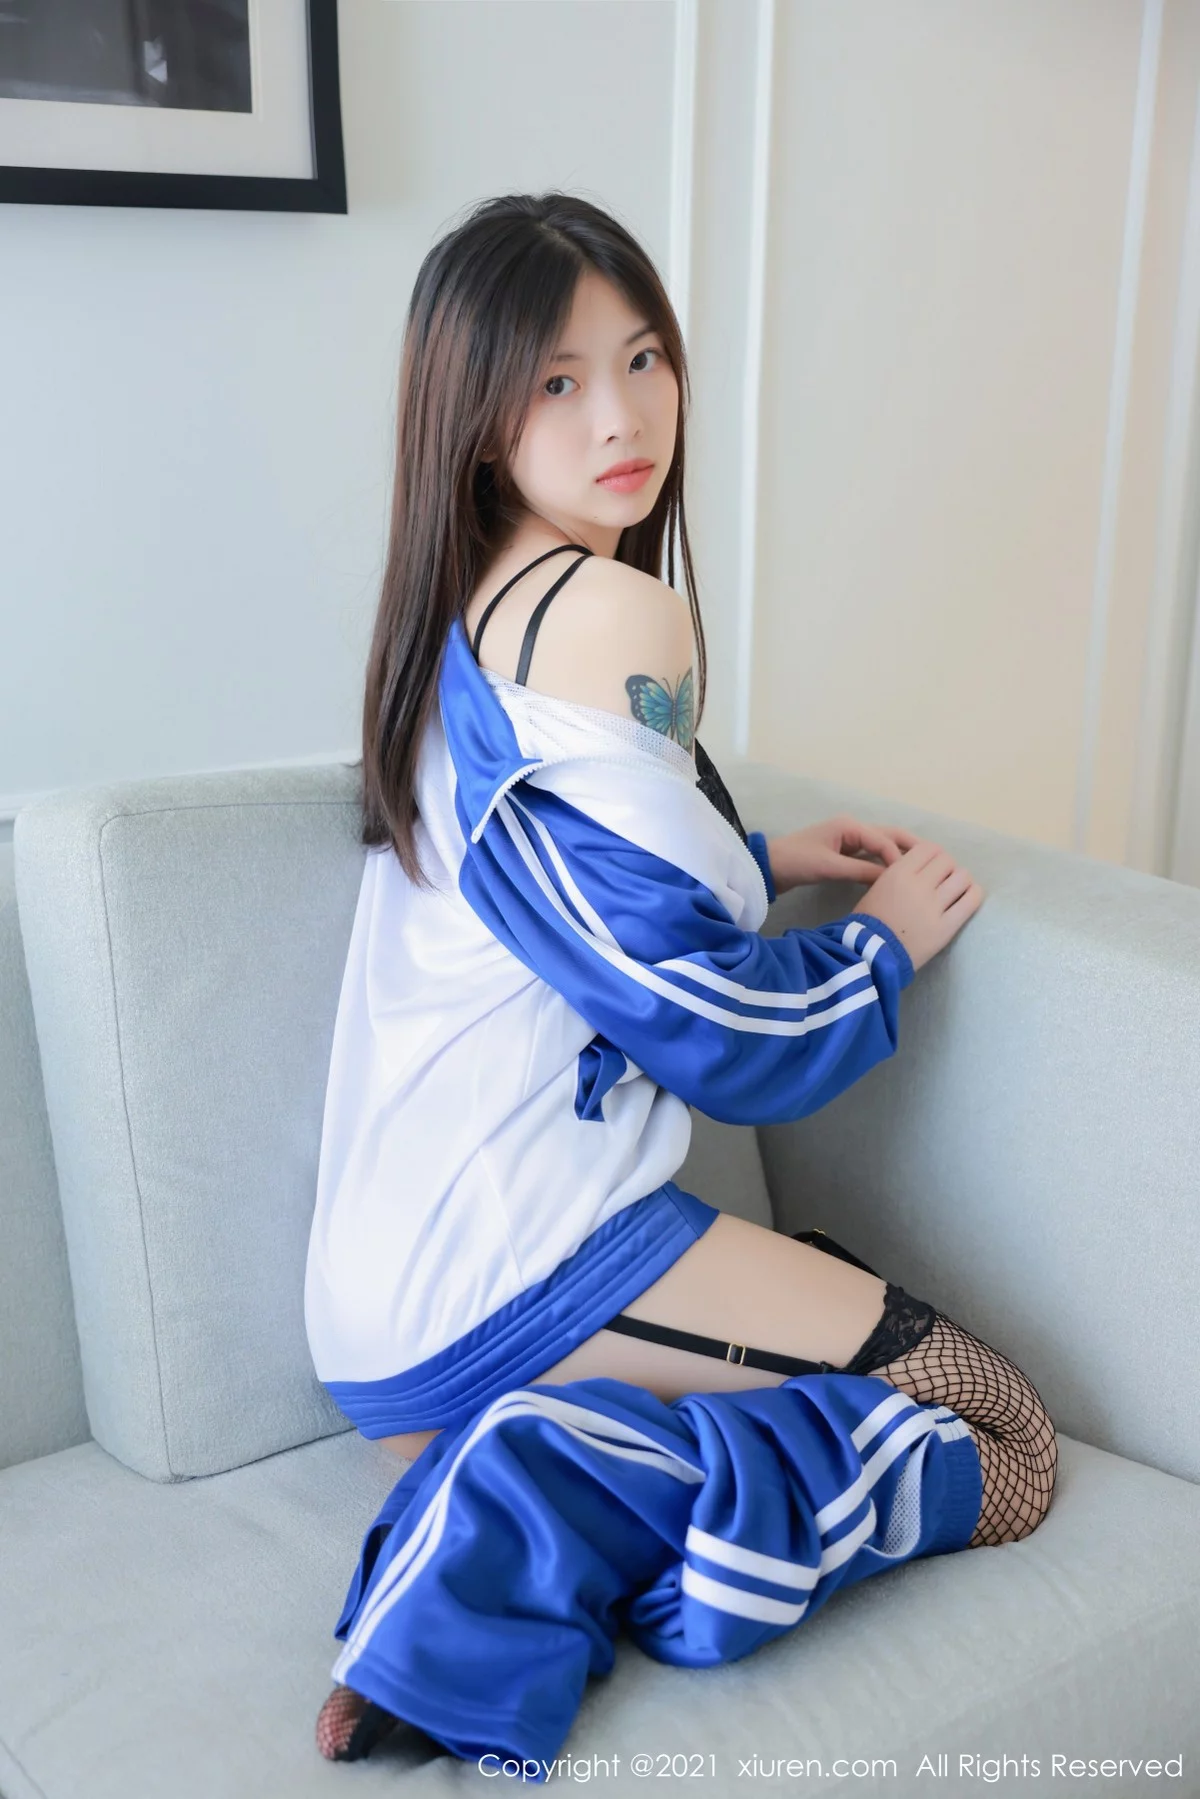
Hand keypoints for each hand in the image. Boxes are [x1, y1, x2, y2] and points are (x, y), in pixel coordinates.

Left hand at [767, 815, 919, 893]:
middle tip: (935, 861)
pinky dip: (884, 863)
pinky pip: (871, 856)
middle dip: (910, 847)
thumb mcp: (829, 868)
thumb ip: (861, 872)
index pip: (884, 841)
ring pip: (881, 845)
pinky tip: (896, 876)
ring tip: (922, 869)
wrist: (769, 867)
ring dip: (899, 855)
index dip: (900, 858)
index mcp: (850, 826)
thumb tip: (891, 880)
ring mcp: (848, 840)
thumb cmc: (797, 862)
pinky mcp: (844, 853)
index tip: (913, 877)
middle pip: (889, 836)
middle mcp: (853, 828)